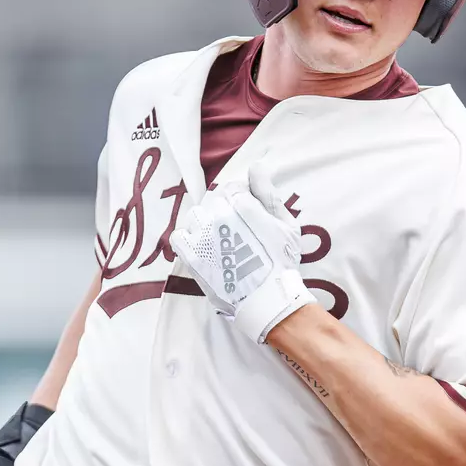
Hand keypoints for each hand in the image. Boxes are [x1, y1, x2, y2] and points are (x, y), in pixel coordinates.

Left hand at [171, 164, 316, 343]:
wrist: (265, 299)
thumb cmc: (281, 262)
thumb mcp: (286, 224)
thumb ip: (269, 194)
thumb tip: (256, 166)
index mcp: (241, 203)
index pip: (233, 187)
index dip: (243, 199)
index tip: (251, 215)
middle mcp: (217, 215)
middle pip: (214, 200)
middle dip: (226, 210)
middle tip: (240, 232)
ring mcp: (201, 234)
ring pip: (196, 215)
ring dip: (206, 223)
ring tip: (221, 240)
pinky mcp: (189, 255)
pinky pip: (179, 235)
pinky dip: (188, 238)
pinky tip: (202, 247)